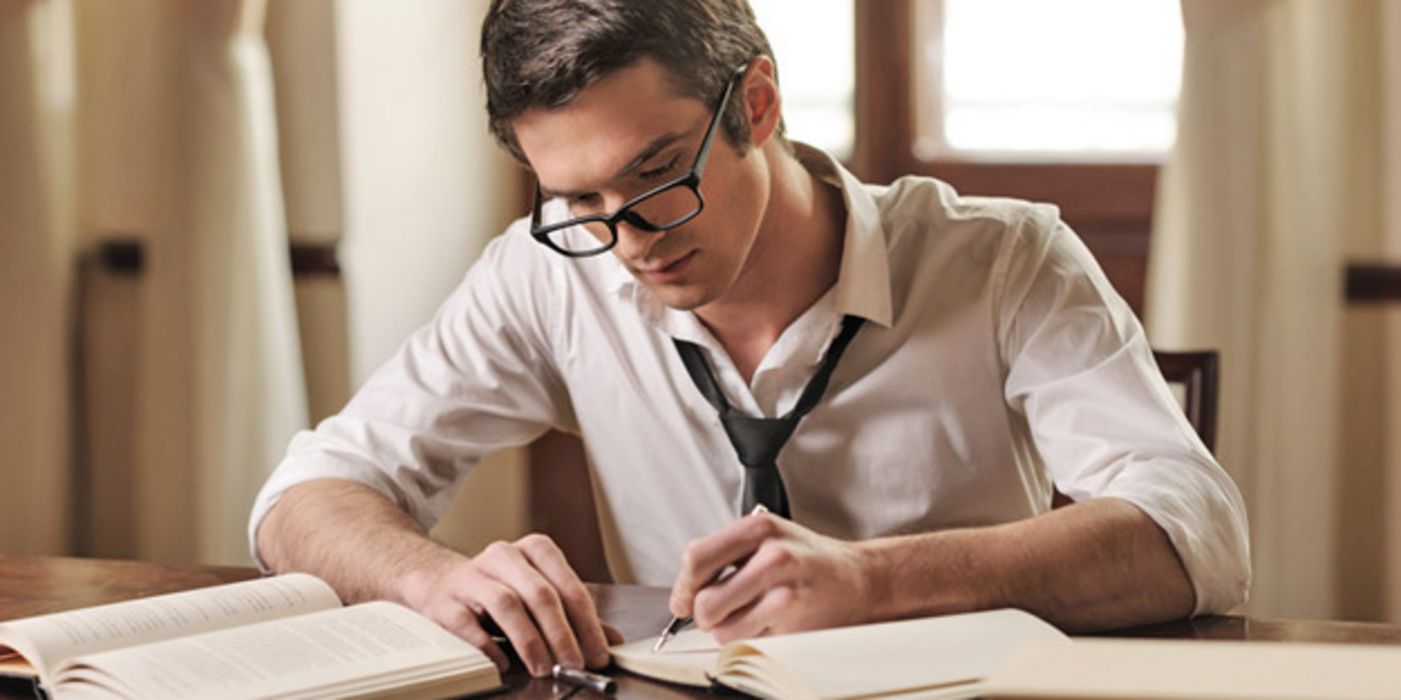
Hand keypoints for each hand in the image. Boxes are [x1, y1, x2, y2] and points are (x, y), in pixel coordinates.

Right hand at [396, 533, 623, 676]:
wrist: (439, 582)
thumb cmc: (498, 589)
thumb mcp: (539, 594)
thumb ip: (574, 615)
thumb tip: (612, 640)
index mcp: (535, 550)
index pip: (568, 586)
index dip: (587, 623)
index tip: (598, 653)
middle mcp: (505, 555)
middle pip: (541, 594)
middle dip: (562, 635)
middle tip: (573, 665)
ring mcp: (473, 575)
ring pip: (508, 604)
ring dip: (530, 641)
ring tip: (544, 667)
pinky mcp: (447, 599)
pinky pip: (469, 624)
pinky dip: (489, 647)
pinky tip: (504, 664)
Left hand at [668, 513, 876, 643]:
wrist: (859, 579)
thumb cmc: (807, 558)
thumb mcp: (765, 537)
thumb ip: (723, 555)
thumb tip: (684, 594)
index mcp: (759, 529)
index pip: (696, 558)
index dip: (684, 586)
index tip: (685, 599)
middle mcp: (774, 558)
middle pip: (706, 602)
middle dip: (704, 615)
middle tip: (719, 610)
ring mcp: (787, 595)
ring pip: (724, 630)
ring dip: (729, 630)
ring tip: (751, 614)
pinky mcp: (796, 627)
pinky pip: (750, 644)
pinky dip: (753, 638)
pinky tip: (771, 622)